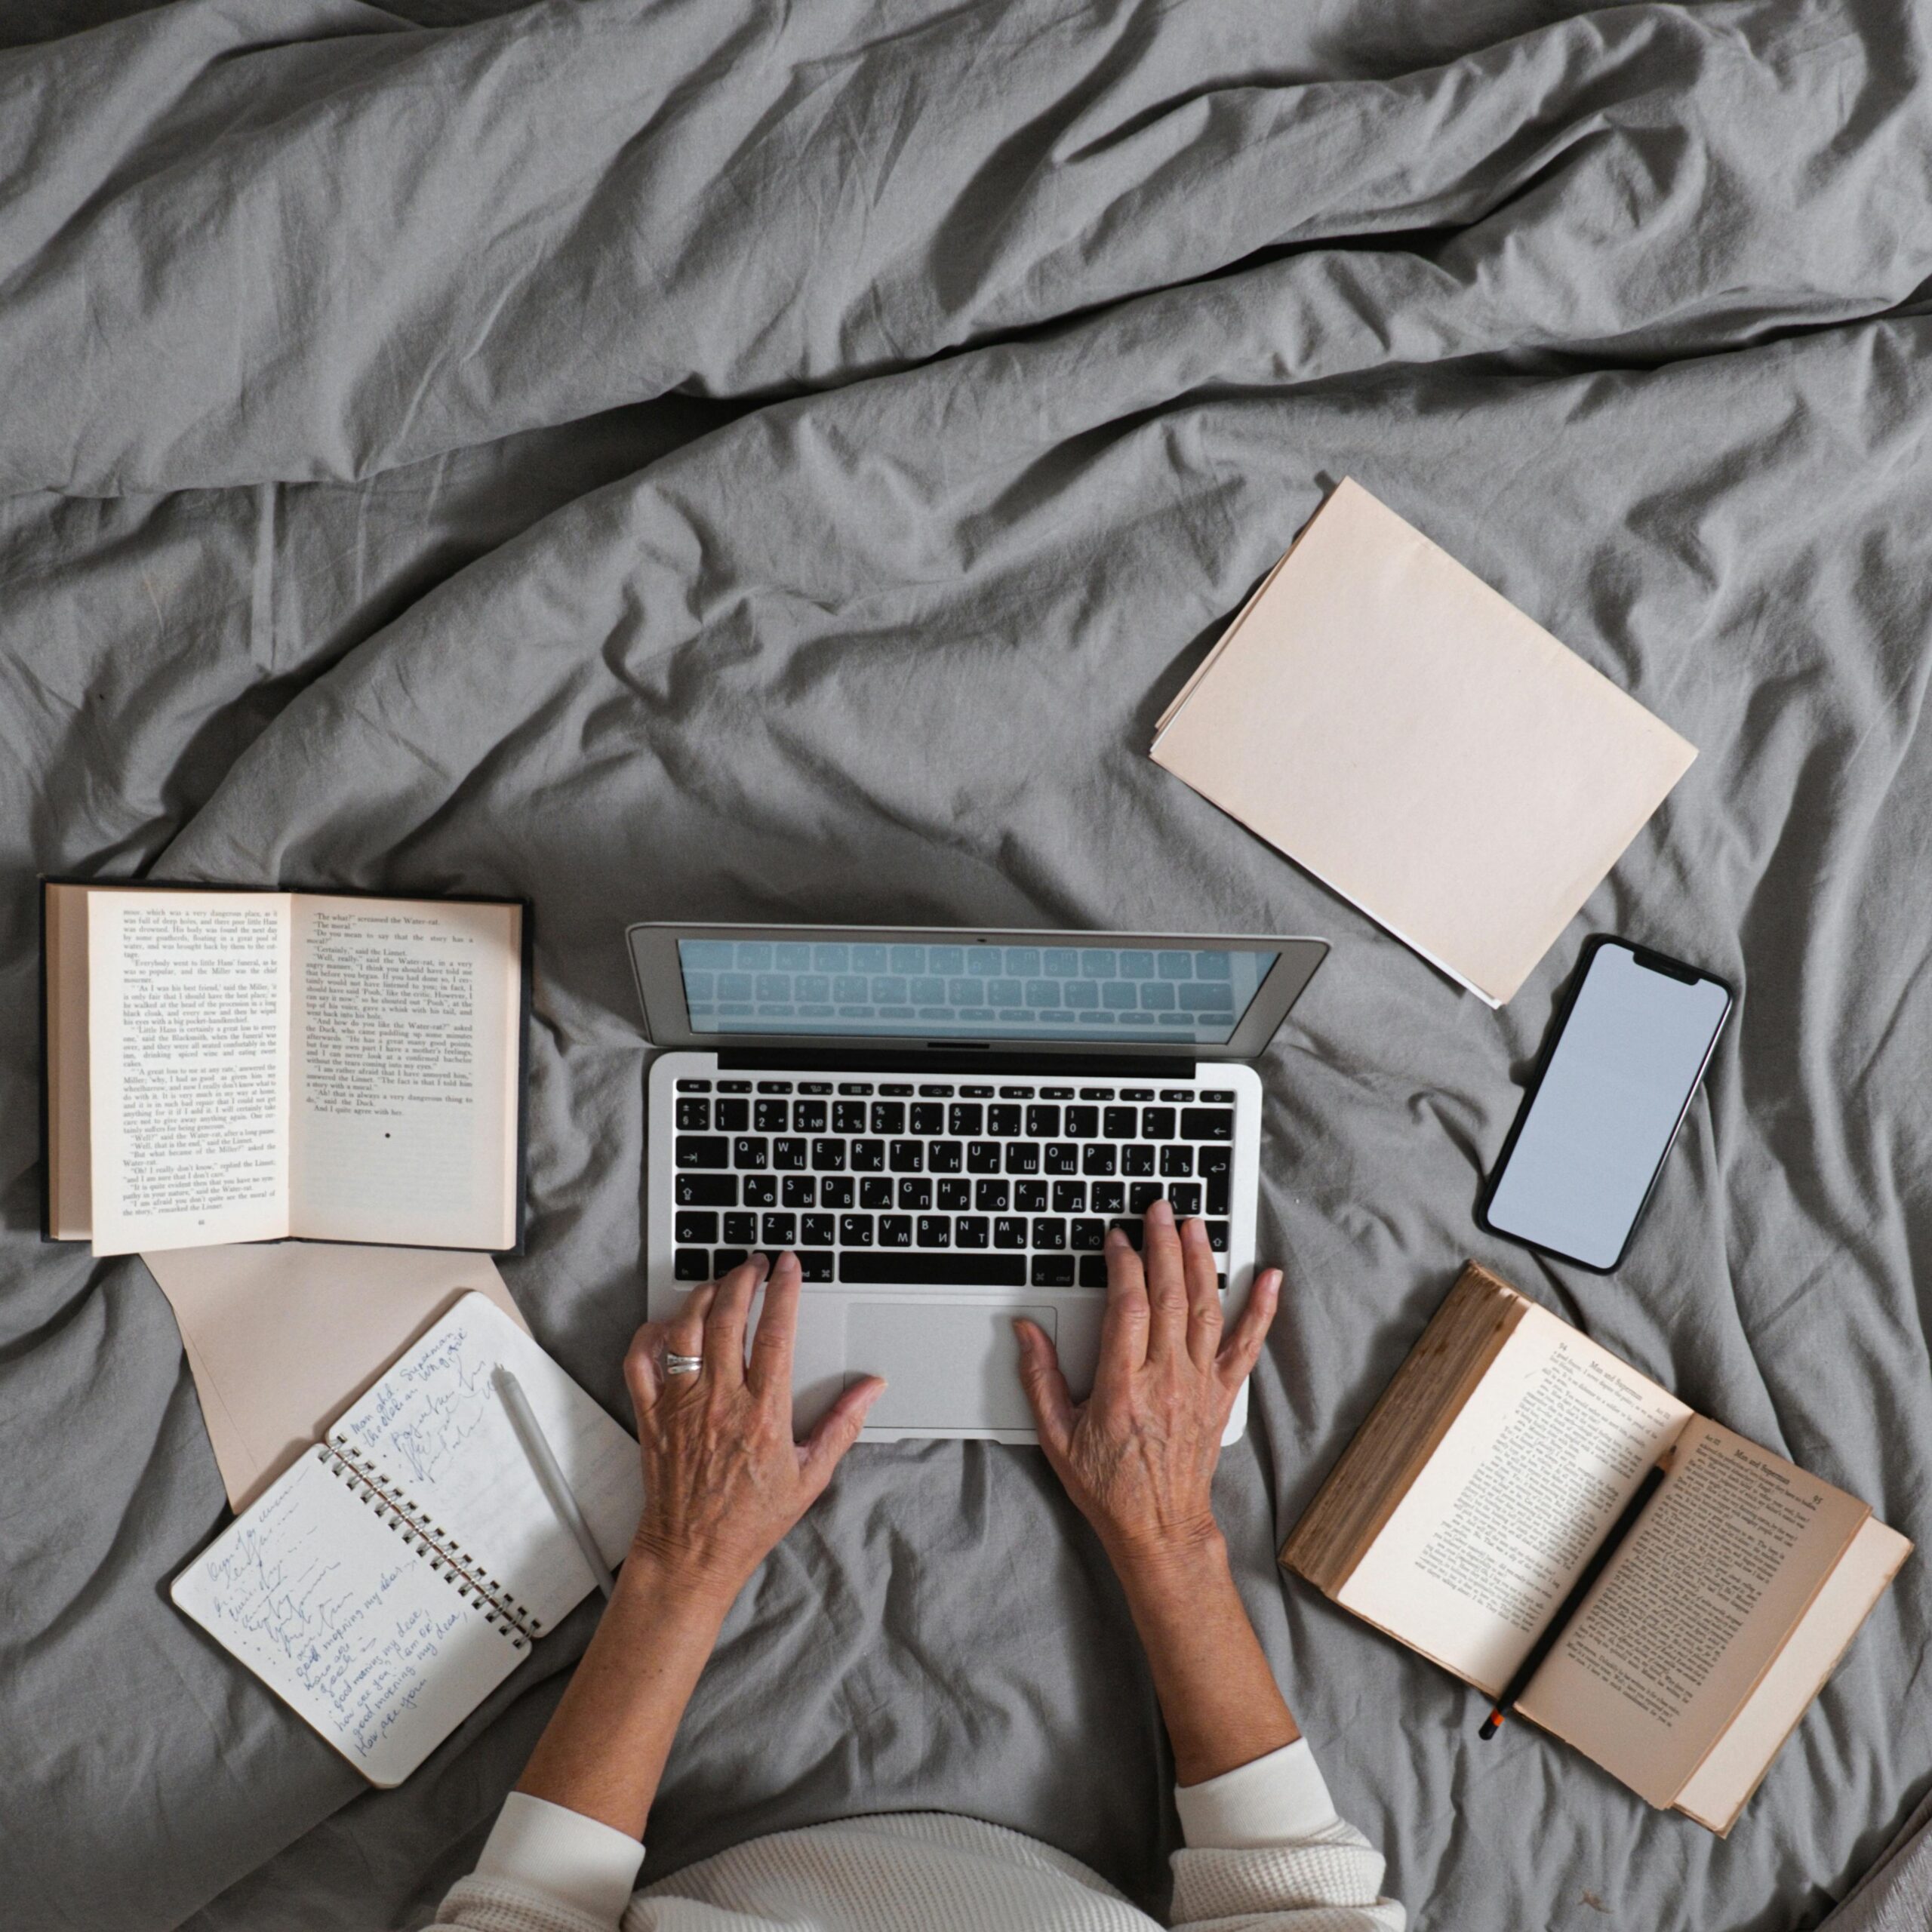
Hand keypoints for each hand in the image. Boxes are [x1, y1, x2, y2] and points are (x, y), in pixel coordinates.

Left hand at [625, 1251, 884, 1605]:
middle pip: (727, 1317)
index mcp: (762, 1412)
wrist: (693, 1555)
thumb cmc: (750, 1520)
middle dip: (743, 1278)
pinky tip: (668, 1324)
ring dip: (702, 1296)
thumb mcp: (811, 1476)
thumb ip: (843, 1425)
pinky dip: (651, 1334)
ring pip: (685, 1329)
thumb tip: (871, 1388)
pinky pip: (641, 1361)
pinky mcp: (652, 1415)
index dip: (784, 1290)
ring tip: (719, 1284)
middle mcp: (719, 1401)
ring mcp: (681, 1405)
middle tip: (755, 1264)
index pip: (776, 1332)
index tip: (789, 1266)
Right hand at [1015, 1200, 1279, 1576]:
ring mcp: (1199, 1385)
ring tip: (1195, 1225)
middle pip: (1168, 1296)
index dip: (1124, 1265)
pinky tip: (1269, 1278)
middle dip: (1163, 1245)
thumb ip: (1039, 1379)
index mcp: (1122, 1387)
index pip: (1128, 1307)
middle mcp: (1166, 1380)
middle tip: (1158, 1209)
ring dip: (1201, 1262)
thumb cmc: (1108, 1487)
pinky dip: (1261, 1309)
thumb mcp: (1056, 1437)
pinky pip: (1246, 1345)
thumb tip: (1025, 1331)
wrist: (1159, 1529)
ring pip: (1204, 1309)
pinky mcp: (1221, 1395)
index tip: (1117, 1239)